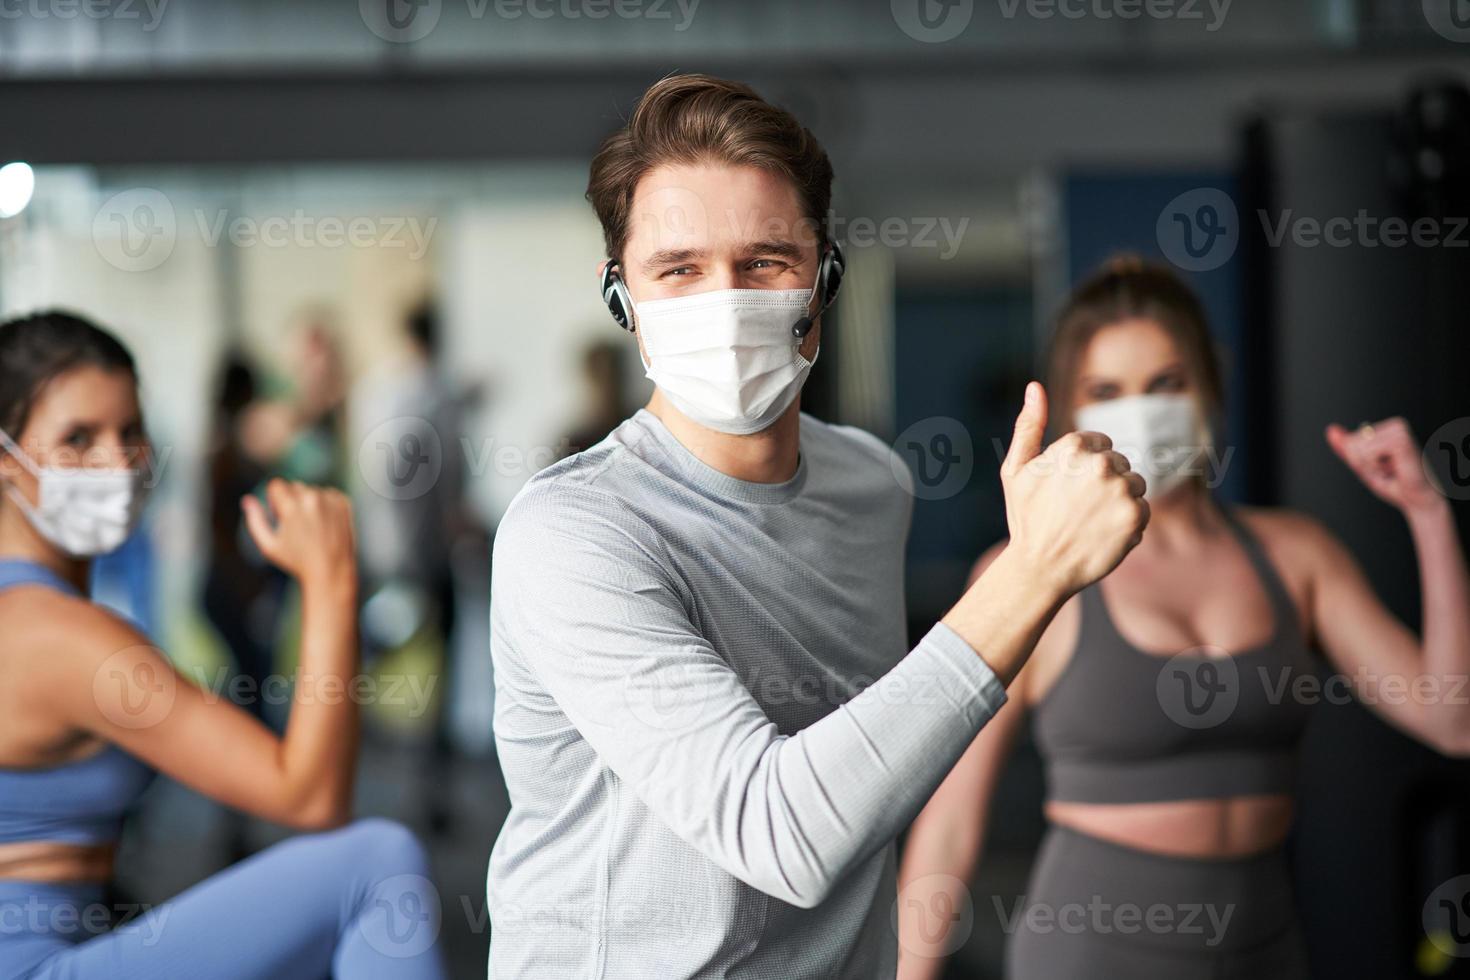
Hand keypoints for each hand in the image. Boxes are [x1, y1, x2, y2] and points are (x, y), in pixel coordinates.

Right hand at [242, 479, 356, 591]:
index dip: (275, 499)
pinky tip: (324, 524)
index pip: (276, 484)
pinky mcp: (344, 503)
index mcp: (291, 507)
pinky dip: (325, 504)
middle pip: (294, 486)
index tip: (279, 514)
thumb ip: (255, 520)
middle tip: (296, 524)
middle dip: (291, 500)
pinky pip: (328, 494)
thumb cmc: (296, 561)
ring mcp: (330, 500)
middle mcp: (312, 499)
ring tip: (311, 527)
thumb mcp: (269, 546)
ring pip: (312, 490)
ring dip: (308, 502)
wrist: (331, 571)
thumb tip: (247, 499)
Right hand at [1000, 382, 1148, 596]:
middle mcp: (1100, 464)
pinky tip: (1103, 534)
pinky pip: (1142, 510)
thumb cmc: (1026, 519)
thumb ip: (1028, 426)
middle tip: (1078, 509)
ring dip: (1119, 501)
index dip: (1085, 467)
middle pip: (1120, 462)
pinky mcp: (1135, 517)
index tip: (1069, 489)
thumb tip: (1035, 387)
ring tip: (1091, 521)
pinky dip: (1128, 523)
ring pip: (1135, 485)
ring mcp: (1120, 491)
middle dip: (1105, 482)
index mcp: (1072, 447)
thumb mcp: (1016, 470)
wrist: (1039, 570)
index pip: (1100, 443)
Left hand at [1326, 418, 1442, 515]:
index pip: (1351, 441)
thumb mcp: (1364, 464)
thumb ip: (1347, 447)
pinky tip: (1394, 469)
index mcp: (1388, 427)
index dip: (1359, 460)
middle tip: (1386, 470)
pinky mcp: (1401, 442)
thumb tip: (1331, 429)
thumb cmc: (1394, 482)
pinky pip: (1368, 454)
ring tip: (1391, 470)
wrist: (1417, 499)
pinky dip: (1376, 467)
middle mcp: (1396, 424)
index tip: (1380, 467)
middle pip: (1353, 443)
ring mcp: (1400, 431)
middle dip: (1363, 463)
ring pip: (1359, 449)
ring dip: (1371, 466)